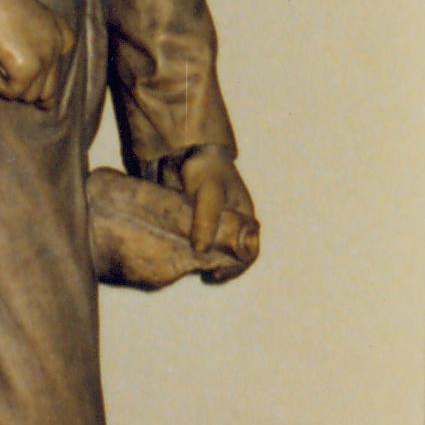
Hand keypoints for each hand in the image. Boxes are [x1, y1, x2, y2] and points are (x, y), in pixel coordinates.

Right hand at [0, 0, 75, 107]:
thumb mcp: (24, 24)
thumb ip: (34, 49)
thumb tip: (36, 94)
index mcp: (62, 33)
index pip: (59, 70)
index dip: (40, 77)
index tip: (20, 70)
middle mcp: (59, 47)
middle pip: (48, 90)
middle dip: (26, 90)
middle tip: (4, 72)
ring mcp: (46, 58)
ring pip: (29, 95)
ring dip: (7, 83)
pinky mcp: (28, 68)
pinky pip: (11, 92)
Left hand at [159, 150, 259, 283]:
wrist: (185, 152)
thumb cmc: (207, 170)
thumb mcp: (210, 194)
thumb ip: (206, 220)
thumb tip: (200, 249)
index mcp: (243, 219)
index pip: (249, 251)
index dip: (237, 266)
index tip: (217, 273)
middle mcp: (230, 226)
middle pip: (228, 255)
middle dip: (216, 266)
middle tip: (199, 271)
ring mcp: (210, 225)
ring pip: (209, 251)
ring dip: (200, 260)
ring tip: (186, 266)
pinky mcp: (192, 224)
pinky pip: (192, 243)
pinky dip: (186, 251)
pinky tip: (175, 255)